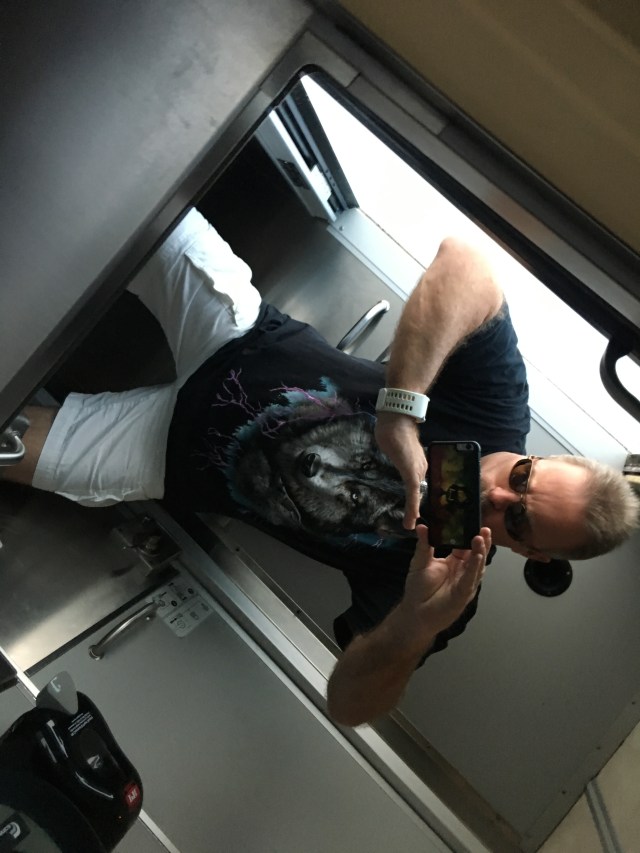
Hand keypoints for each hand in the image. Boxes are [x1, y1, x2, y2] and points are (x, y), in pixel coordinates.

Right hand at [374, 412, 426, 528]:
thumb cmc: (393, 426)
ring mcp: (418, 469)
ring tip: (411, 524)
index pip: (419, 483)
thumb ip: (399, 451)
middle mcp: (421, 467)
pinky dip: (412, 507)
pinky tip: (411, 520)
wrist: (396, 417)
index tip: (415, 511)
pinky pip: (413, 493)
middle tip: (413, 522)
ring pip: (417, 494)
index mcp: (418, 462)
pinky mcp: (411, 471)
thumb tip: (394, 450)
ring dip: (414, 510)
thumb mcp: (397, 443)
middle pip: (420, 490)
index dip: (417, 498)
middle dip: (416, 507)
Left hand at [400, 524, 491, 637]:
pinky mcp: (463, 593)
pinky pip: (471, 579)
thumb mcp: (420, 562)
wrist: (415, 613)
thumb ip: (424, 545)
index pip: (465, 545)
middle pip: (476, 554)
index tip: (474, 522)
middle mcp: (463, 571)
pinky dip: (474, 567)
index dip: (470, 534)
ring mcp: (465, 582)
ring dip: (480, 552)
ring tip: (481, 538)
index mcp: (454, 561)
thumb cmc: (418, 588)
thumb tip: (422, 525)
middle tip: (485, 528)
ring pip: (477, 565)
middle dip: (482, 542)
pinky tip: (477, 556)